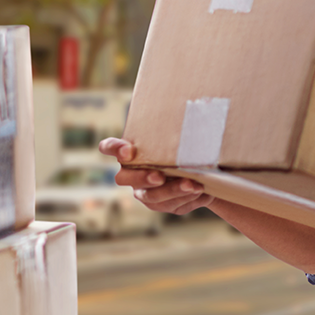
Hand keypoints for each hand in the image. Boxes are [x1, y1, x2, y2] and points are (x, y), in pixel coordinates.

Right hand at [98, 138, 214, 214]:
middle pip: (126, 179)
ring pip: (152, 197)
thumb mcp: (179, 135)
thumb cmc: (185, 145)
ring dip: (172, 191)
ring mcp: (147, 192)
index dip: (115, 149)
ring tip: (192, 185)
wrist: (203, 168)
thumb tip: (196, 108)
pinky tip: (202, 191)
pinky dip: (188, 198)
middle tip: (159, 176)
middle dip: (142, 178)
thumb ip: (174, 128)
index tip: (128, 150)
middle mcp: (132, 175)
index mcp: (129, 153)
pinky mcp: (166, 205)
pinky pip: (173, 206)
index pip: (110, 147)